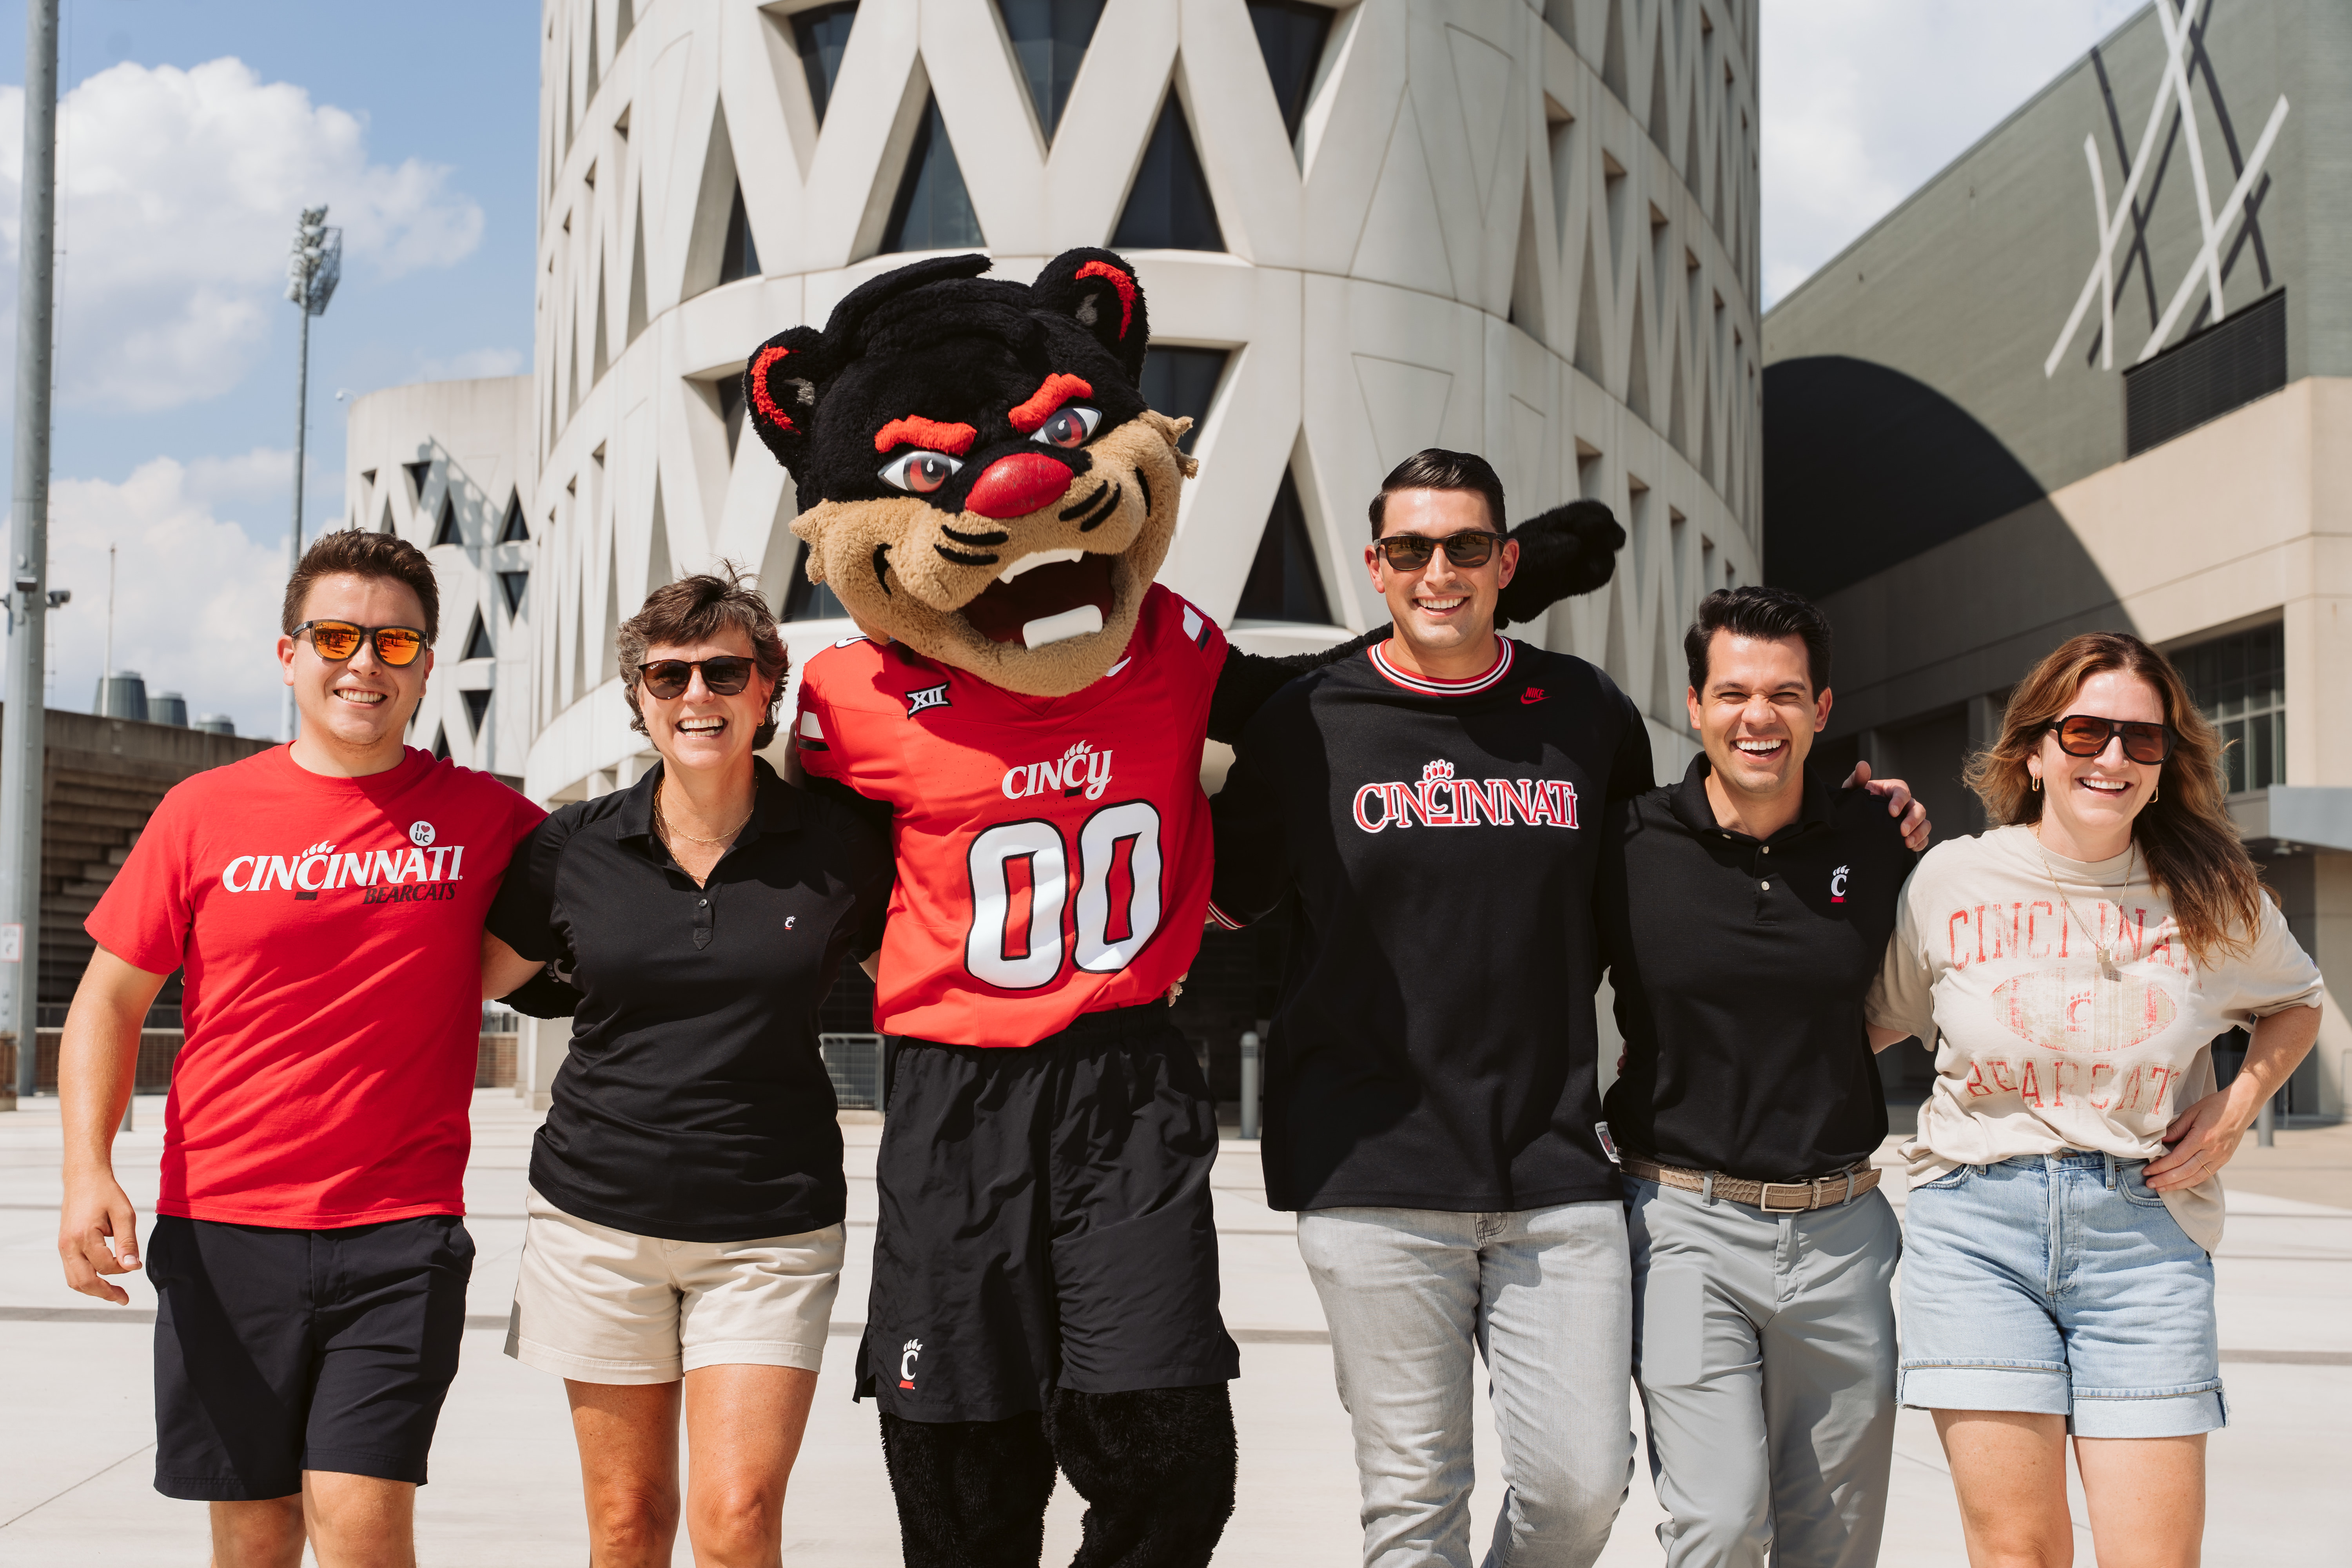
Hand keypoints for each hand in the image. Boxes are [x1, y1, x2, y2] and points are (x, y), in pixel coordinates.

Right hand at [59, 1170, 141, 1304]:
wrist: (84, 1178)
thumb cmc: (106, 1193)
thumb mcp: (124, 1214)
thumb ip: (127, 1242)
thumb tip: (133, 1267)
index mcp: (83, 1236)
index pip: (105, 1265)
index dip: (124, 1268)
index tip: (136, 1264)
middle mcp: (68, 1245)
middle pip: (84, 1281)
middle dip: (105, 1293)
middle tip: (124, 1299)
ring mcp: (63, 1246)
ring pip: (74, 1280)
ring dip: (94, 1290)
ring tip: (114, 1293)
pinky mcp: (63, 1246)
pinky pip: (71, 1271)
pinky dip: (86, 1279)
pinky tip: (102, 1279)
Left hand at [1843, 760, 1930, 850]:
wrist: (1856, 819)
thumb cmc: (1857, 801)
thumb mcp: (1854, 790)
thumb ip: (1858, 778)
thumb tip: (1863, 765)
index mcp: (1893, 790)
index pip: (1902, 792)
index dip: (1900, 801)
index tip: (1892, 812)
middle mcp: (1905, 803)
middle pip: (1918, 808)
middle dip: (1913, 820)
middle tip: (1902, 831)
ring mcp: (1909, 817)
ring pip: (1924, 822)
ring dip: (1919, 833)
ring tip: (1907, 842)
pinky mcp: (1911, 831)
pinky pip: (1923, 836)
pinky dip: (1921, 842)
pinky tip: (1911, 848)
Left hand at [2145, 1090, 2247, 1191]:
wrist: (2241, 1107)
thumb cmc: (2215, 1107)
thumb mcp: (2192, 1112)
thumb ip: (2176, 1128)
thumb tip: (2161, 1141)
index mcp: (2202, 1138)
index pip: (2177, 1158)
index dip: (2161, 1167)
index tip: (2147, 1171)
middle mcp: (2212, 1151)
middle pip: (2185, 1171)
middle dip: (2165, 1179)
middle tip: (2150, 1184)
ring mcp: (2220, 1157)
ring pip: (2196, 1177)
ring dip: (2177, 1185)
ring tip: (2161, 1188)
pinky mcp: (2224, 1160)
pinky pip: (2206, 1175)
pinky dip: (2191, 1181)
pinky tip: (2179, 1184)